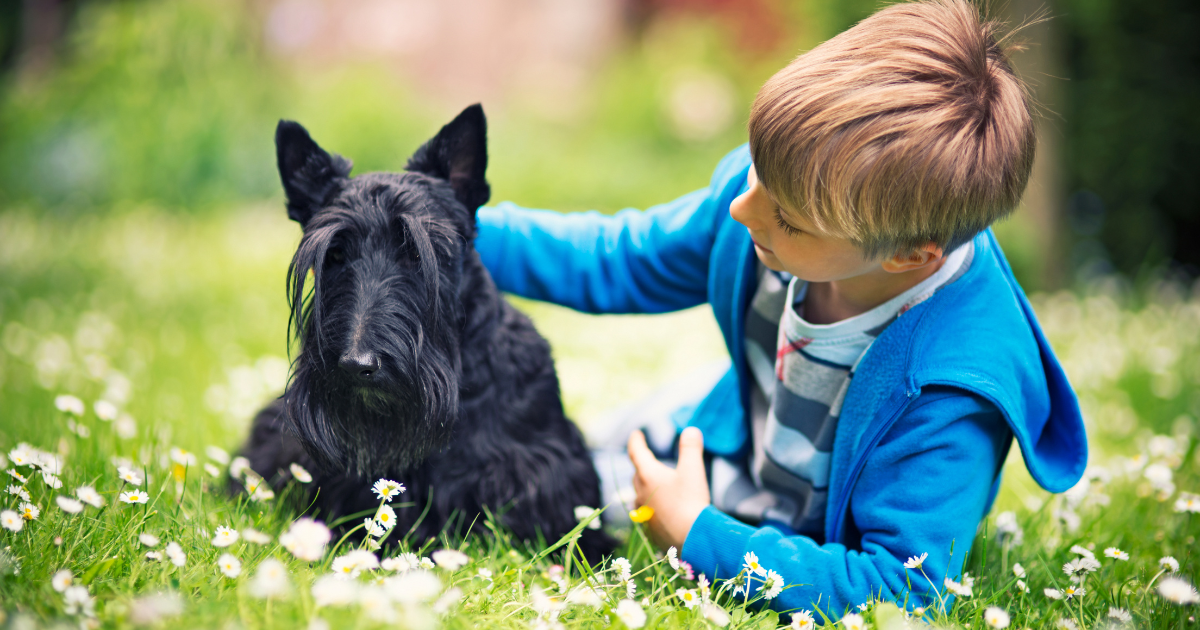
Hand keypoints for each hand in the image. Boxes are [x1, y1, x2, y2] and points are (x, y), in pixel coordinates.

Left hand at [627, 426, 710, 549]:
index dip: (635, 441)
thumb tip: (690, 430)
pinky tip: (660, 509)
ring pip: (639, 494)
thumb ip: (690, 447)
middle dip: (641, 464)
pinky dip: (651, 505)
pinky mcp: (648, 528)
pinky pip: (645, 512)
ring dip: (644, 486)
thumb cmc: (691, 501)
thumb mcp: (693, 470)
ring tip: (651, 483)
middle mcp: (641, 492)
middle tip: (646, 457)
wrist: (691, 538)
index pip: (636, 452)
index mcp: (648, 475)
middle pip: (637, 473)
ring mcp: (643, 512)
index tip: (636, 434)